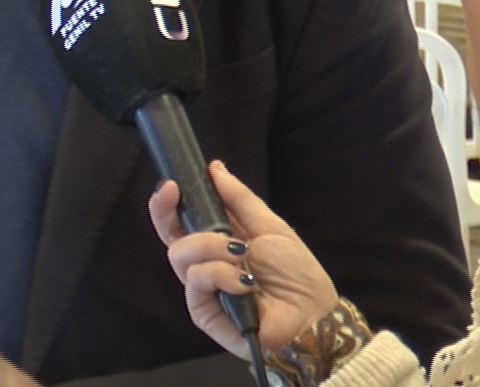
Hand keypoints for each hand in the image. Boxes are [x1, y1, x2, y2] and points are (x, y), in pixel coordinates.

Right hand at [148, 160, 338, 357]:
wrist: (312, 312)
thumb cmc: (295, 272)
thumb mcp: (269, 225)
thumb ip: (238, 198)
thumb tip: (214, 167)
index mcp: (218, 243)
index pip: (180, 222)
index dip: (167, 204)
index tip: (171, 185)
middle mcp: (205, 265)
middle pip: (170, 237)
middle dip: (174, 216)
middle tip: (189, 206)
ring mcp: (202, 290)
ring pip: (180, 255)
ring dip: (211, 247)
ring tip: (241, 255)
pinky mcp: (203, 312)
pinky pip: (196, 282)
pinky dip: (221, 274)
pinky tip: (245, 282)